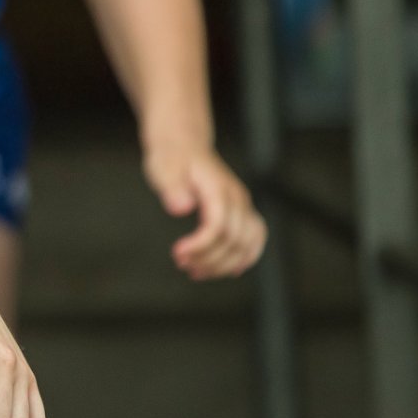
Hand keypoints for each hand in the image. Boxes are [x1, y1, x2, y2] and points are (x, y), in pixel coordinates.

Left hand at [144, 145, 266, 279]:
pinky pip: (254, 239)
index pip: (218, 226)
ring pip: (247, 244)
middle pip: (233, 240)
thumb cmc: (172, 157)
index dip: (200, 245)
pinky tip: (228, 271)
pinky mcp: (243, 211)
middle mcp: (237, 198)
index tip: (177, 253)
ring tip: (196, 272)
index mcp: (218, 188)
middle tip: (181, 263)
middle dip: (208, 259)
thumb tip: (181, 207)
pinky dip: (244, 258)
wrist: (184, 145)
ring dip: (224, 264)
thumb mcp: (163, 168)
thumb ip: (172, 188)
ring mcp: (243, 205)